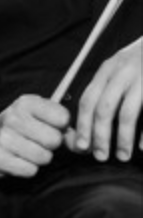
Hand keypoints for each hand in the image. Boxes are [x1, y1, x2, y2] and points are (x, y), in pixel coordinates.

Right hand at [0, 94, 69, 178]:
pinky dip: (28, 168)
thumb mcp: (40, 117)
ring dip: (39, 158)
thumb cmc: (21, 127)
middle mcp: (11, 118)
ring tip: (27, 150)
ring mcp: (2, 138)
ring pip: (43, 157)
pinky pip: (30, 170)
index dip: (61, 126)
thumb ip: (65, 128)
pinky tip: (18, 159)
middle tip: (37, 141)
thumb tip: (81, 145)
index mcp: (25, 103)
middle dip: (50, 145)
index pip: (62, 117)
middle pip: (54, 139)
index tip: (50, 126)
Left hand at [67, 37, 141, 162]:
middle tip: (100, 156)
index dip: (82, 124)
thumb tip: (88, 124)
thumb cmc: (139, 61)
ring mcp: (142, 78)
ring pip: (127, 113)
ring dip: (122, 138)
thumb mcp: (117, 68)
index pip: (87, 100)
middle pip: (103, 108)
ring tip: (122, 155)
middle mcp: (122, 73)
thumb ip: (104, 89)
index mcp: (106, 70)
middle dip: (99, 135)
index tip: (81, 146)